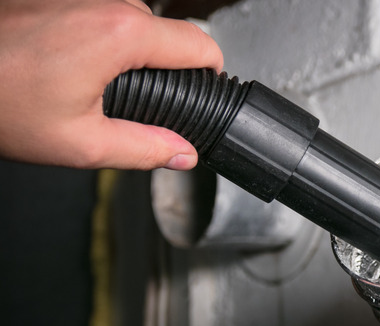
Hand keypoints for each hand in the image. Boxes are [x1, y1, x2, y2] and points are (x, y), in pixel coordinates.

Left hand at [0, 0, 222, 169]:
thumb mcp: (80, 143)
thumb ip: (145, 149)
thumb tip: (182, 153)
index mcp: (121, 34)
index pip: (200, 44)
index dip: (212, 72)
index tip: (206, 90)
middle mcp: (106, 0)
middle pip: (165, 32)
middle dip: (160, 67)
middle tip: (125, 103)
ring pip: (131, 18)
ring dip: (125, 50)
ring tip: (84, 82)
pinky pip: (99, 10)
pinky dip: (97, 35)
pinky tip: (65, 62)